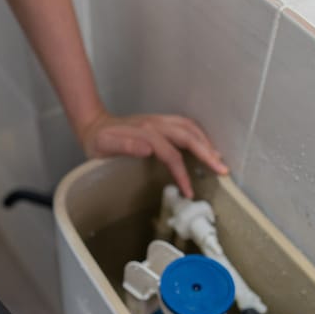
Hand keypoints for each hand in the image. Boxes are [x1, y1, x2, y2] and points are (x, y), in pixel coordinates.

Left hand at [80, 111, 228, 196]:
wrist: (93, 125)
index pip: (172, 155)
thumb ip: (126, 146)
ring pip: (190, 128)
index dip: (182, 174)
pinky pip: (185, 126)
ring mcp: (159, 121)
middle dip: (207, 153)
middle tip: (222, 170)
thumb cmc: (98, 141)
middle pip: (188, 136)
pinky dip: (198, 135)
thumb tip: (148, 149)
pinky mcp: (160, 122)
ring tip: (217, 159)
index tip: (189, 192)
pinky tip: (204, 146)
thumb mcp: (105, 146)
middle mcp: (156, 124)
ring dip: (206, 142)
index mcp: (145, 132)